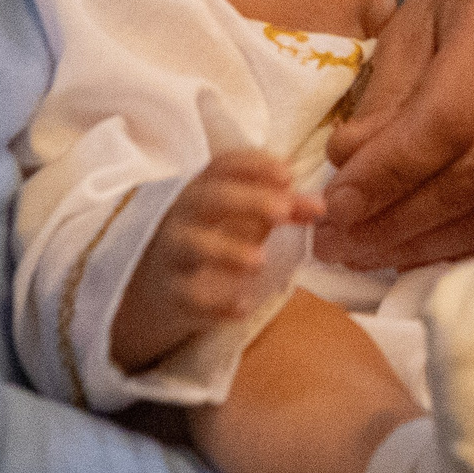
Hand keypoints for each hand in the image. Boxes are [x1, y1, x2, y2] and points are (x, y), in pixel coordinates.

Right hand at [108, 150, 319, 373]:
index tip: (288, 173)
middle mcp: (182, 215)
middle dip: (246, 201)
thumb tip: (319, 204)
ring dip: (226, 251)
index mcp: (201, 189)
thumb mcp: (241, 219)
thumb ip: (282, 208)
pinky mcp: (170, 294)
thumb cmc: (210, 240)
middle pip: (207, 198)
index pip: (221, 166)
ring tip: (260, 261)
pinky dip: (214, 304)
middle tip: (283, 212)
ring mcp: (172, 255)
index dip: (254, 165)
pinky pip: (188, 298)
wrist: (154, 288)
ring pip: (191, 247)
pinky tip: (242, 307)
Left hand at [315, 0, 473, 270]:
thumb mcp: (412, 25)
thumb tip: (349, 172)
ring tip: (369, 252)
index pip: (448, 117)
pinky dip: (473, 247)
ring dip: (432, 245)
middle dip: (399, 218)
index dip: (388, 170)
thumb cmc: (466, 0)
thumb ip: (385, 99)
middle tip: (338, 241)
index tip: (336, 204)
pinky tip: (423, 249)